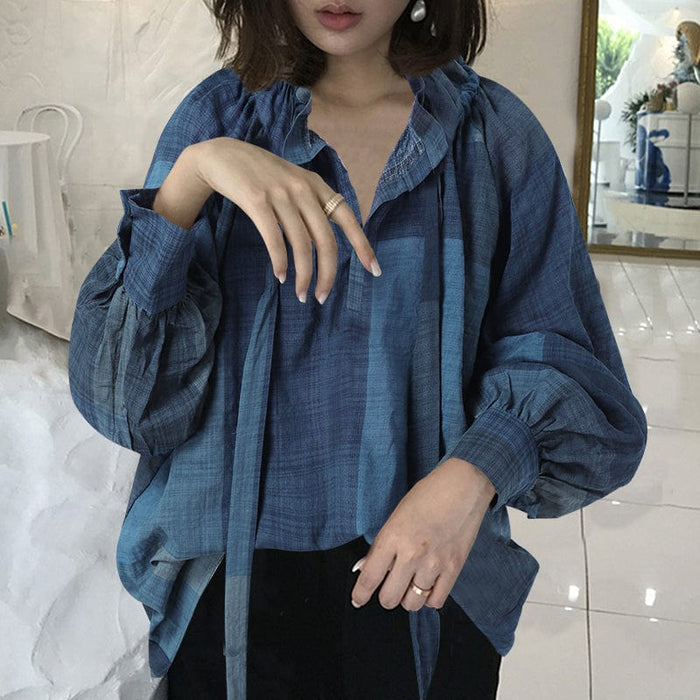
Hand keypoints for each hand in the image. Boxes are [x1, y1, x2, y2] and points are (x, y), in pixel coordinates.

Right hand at [154, 138, 380, 304]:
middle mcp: (303, 188)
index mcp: (317, 185)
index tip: (374, 270)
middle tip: (322, 298)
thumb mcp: (293, 184)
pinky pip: (274, 239)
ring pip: (301, 244)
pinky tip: (281, 277)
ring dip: (304, 275)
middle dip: (327, 274)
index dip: (362, 245)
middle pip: (326, 240)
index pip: (348, 219)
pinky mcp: (256, 200)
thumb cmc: (261, 176)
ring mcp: (280, 193)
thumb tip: (324, 247)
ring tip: (302, 295)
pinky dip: (280, 262)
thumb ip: (311, 209)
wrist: (223, 156)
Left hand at [350, 458, 495, 611]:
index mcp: (393, 536)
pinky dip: (429, 597)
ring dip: (408, 597)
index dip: (360, 594)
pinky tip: (428, 584)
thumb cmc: (428, 495)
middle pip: (389, 598)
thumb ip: (383, 544)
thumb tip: (367, 567)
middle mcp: (411, 554)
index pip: (369, 577)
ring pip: (412, 604)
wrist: (463, 486)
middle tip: (389, 585)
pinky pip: (436, 601)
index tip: (358, 600)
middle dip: (385, 595)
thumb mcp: (397, 515)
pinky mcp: (454, 568)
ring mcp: (434, 563)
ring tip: (411, 582)